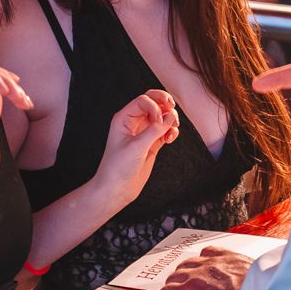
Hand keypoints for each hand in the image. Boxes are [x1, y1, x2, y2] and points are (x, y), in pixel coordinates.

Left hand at [89, 90, 178, 212]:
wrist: (117, 189)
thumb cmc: (118, 167)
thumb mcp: (136, 146)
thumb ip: (155, 130)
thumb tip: (170, 117)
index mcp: (124, 119)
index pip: (143, 101)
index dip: (154, 107)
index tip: (159, 120)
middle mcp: (134, 123)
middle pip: (153, 103)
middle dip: (165, 104)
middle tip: (173, 109)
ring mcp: (144, 133)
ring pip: (161, 116)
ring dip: (170, 119)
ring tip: (173, 128)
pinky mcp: (152, 144)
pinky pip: (165, 130)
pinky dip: (171, 131)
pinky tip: (170, 138)